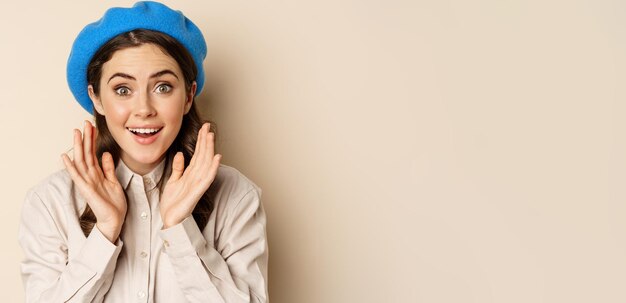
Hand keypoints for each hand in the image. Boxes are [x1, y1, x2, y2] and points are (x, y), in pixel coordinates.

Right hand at [61, 121, 126, 242]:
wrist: (114, 219)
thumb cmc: (113, 203)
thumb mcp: (113, 181)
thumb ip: (108, 168)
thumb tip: (105, 154)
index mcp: (97, 173)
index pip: (93, 153)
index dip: (92, 140)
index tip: (92, 127)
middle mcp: (90, 176)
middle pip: (86, 153)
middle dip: (85, 138)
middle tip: (84, 123)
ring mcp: (87, 182)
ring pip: (81, 161)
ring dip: (78, 147)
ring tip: (76, 133)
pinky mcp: (86, 190)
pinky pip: (77, 176)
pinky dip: (71, 167)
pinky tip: (65, 157)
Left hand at [160, 123, 221, 227]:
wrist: (170, 220)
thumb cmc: (173, 203)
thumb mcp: (173, 181)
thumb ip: (178, 168)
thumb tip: (181, 154)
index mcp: (191, 174)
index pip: (198, 154)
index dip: (201, 141)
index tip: (203, 128)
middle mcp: (196, 177)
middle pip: (203, 156)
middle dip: (205, 141)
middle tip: (208, 127)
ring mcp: (198, 184)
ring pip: (206, 163)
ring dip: (209, 149)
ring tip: (211, 136)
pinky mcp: (197, 192)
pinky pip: (206, 178)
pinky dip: (212, 167)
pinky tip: (217, 158)